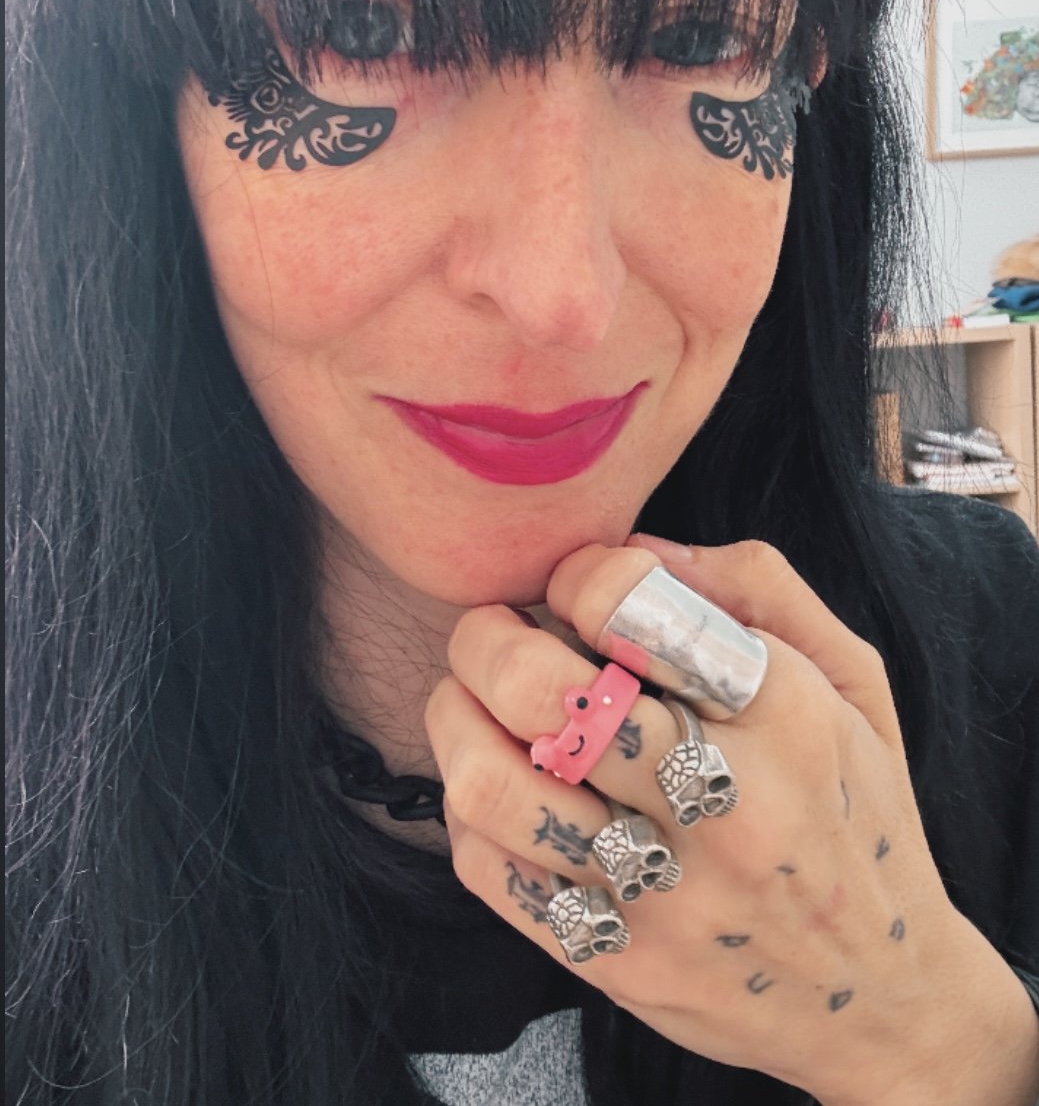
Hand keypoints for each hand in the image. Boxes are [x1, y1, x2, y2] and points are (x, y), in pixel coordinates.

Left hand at [425, 537, 1038, 1105]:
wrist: (887, 998)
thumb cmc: (858, 809)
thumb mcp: (850, 676)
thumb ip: (754, 584)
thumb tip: (634, 546)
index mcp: (785, 715)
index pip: (631, 606)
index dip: (576, 575)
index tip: (574, 588)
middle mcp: (723, 805)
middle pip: (541, 692)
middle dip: (486, 639)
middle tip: (493, 632)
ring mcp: (663, 894)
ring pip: (491, 786)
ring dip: (455, 720)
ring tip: (475, 702)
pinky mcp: (616, 961)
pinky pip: (489, 871)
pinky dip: (470, 810)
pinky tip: (505, 785)